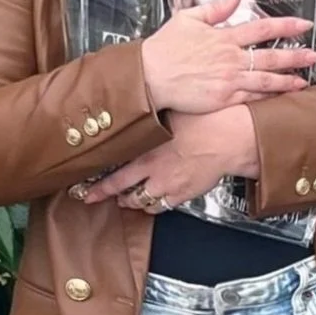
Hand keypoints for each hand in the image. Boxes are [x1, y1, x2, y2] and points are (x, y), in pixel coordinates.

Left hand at [79, 106, 258, 211]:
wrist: (230, 139)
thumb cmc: (205, 121)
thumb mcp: (170, 112)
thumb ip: (151, 117)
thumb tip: (137, 108)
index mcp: (148, 152)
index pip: (116, 174)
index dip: (99, 186)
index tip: (85, 190)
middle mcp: (155, 173)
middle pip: (125, 192)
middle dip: (108, 197)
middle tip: (95, 198)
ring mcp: (170, 186)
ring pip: (143, 203)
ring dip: (132, 202)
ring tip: (125, 199)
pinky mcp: (185, 194)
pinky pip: (163, 206)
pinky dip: (154, 205)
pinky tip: (152, 200)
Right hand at [140, 0, 315, 114]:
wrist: (150, 76)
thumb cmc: (164, 48)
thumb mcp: (188, 18)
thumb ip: (215, 7)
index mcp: (224, 37)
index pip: (262, 28)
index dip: (286, 26)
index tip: (304, 25)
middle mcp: (230, 58)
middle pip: (271, 55)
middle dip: (297, 55)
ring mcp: (229, 80)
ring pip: (266, 80)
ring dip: (288, 79)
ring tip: (305, 80)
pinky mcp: (223, 99)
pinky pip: (252, 98)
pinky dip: (268, 98)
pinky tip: (281, 98)